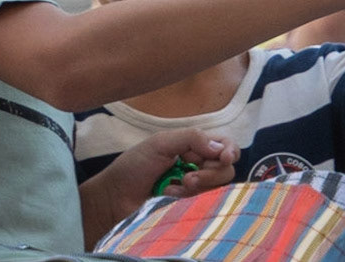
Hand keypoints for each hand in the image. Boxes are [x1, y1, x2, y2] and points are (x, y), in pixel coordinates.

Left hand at [82, 129, 237, 232]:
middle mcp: (197, 165)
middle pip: (225, 170)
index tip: (224, 157)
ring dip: (197, 187)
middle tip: (187, 178)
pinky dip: (187, 198)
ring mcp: (194, 187)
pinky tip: (169, 196)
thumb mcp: (160, 143)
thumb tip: (221, 149)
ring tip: (173, 187)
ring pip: (217, 189)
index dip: (230, 151)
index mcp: (192, 145)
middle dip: (210, 173)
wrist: (114, 198)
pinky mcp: (190, 206)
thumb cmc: (133, 166)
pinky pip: (204, 203)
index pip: (224, 145)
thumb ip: (191, 138)